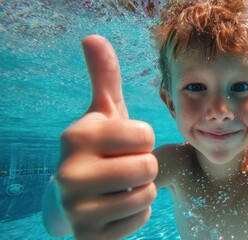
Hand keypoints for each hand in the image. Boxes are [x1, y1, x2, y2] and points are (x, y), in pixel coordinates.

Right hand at [55, 35, 157, 239]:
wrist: (70, 198)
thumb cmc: (98, 150)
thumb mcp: (101, 114)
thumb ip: (104, 78)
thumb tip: (94, 37)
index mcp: (77, 136)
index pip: (144, 134)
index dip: (141, 140)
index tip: (121, 145)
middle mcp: (69, 173)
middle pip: (147, 165)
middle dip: (143, 166)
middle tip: (122, 168)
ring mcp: (76, 209)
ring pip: (146, 194)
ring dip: (140, 190)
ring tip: (118, 187)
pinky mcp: (87, 237)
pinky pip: (138, 219)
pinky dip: (134, 214)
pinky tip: (114, 209)